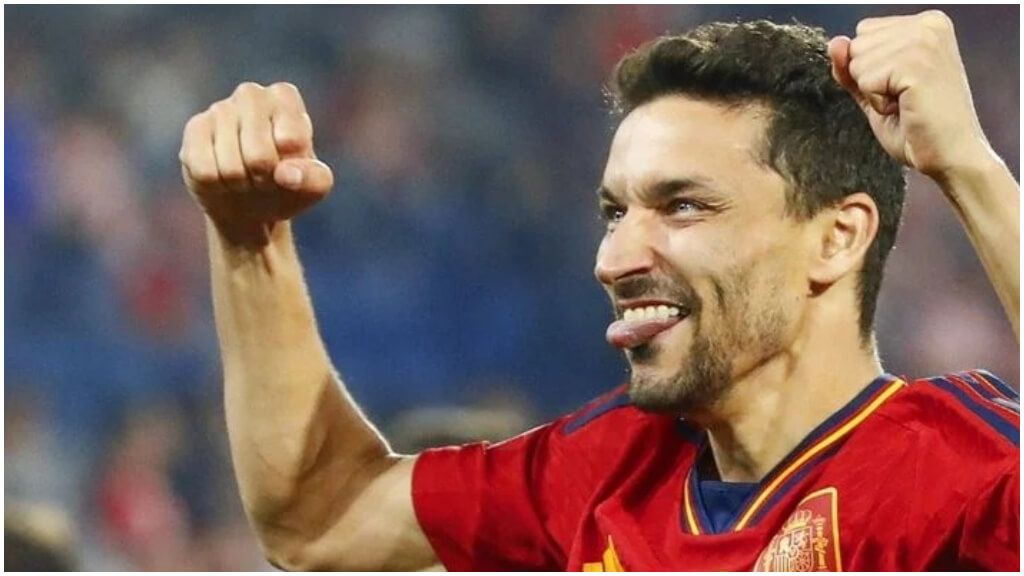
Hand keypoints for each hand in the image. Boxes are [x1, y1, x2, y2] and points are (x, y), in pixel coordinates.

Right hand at [180, 82, 333, 241]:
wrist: (253, 202)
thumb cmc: (289, 185)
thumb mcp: (314, 186)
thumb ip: (314, 179)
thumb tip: (286, 175)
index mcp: (285, 98)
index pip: (291, 140)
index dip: (291, 166)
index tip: (290, 166)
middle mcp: (251, 94)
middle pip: (259, 154)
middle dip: (264, 178)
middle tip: (265, 177)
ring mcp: (219, 109)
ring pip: (230, 166)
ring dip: (240, 184)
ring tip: (245, 177)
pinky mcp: (194, 130)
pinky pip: (204, 171)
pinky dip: (217, 185)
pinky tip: (222, 177)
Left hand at [828, 10, 992, 179]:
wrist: (949, 155)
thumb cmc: (918, 126)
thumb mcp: (875, 91)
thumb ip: (852, 66)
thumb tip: (834, 43)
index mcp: (926, 24)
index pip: (864, 31)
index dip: (871, 67)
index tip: (901, 86)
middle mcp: (928, 25)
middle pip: (857, 44)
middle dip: (870, 79)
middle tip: (904, 98)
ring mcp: (924, 42)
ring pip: (858, 62)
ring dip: (874, 93)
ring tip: (906, 103)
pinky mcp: (916, 64)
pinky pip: (866, 80)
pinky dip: (878, 103)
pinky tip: (905, 108)